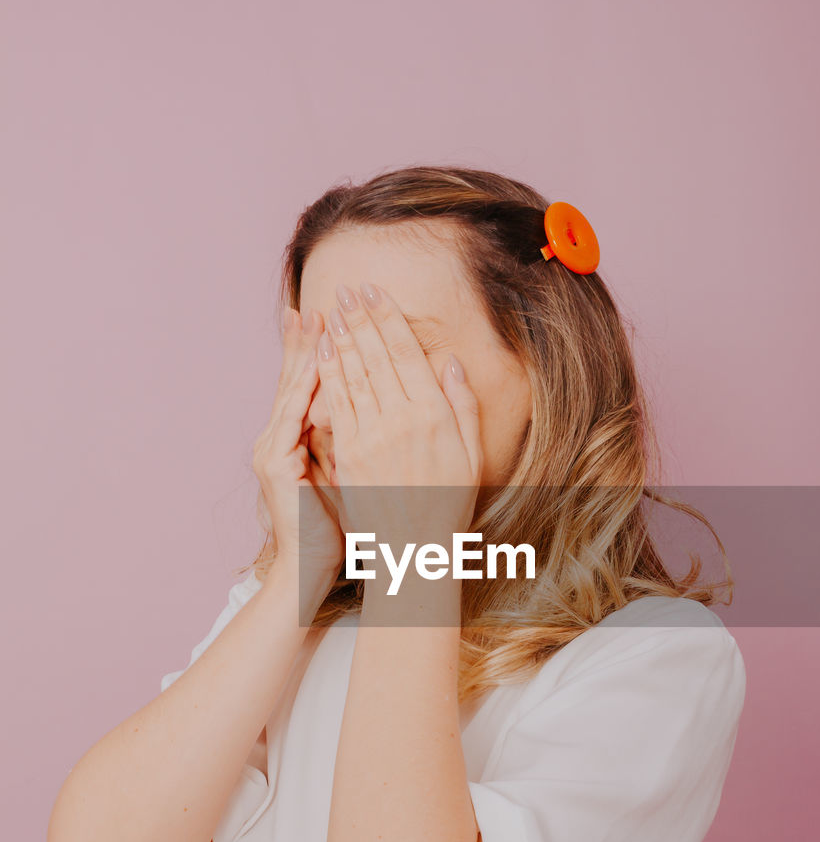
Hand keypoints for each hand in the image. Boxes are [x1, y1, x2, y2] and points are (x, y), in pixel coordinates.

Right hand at [252, 307, 344, 586]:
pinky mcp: (277, 463)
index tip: (336, 322)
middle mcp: (277, 440)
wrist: (310, 570)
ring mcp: (273, 450)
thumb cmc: (334, 530)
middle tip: (318, 305)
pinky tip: (321, 361)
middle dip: (307, 342)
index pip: (309, 388)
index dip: (320, 354)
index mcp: (294, 443)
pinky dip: (307, 387)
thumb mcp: (347, 478)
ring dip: (307, 353)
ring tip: (319, 319)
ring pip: (293, 391)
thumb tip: (374, 413)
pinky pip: (294, 416)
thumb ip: (354, 442)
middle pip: (295, 380)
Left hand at [316, 282, 482, 550]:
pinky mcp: (349, 456)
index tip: (374, 293)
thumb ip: (463, 408)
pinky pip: (337, 405)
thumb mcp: (473, 457)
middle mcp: (402, 421)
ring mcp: (372, 438)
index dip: (388, 319)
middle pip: (377, 357)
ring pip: (354, 375)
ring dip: (342, 338)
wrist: (415, 552)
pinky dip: (329, 374)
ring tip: (332, 310)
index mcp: (435, 416)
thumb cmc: (448, 506)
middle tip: (347, 289)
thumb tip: (450, 364)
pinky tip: (324, 353)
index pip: (406, 353)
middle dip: (360, 319)